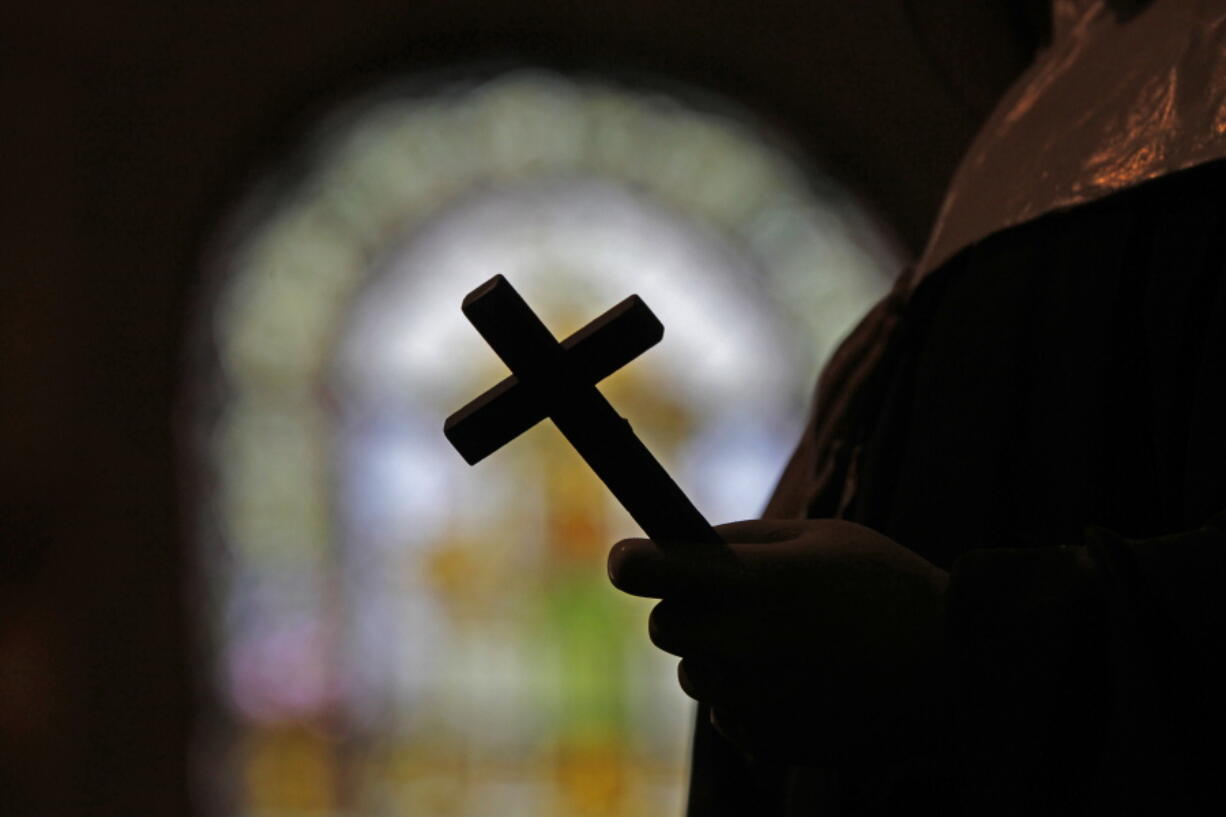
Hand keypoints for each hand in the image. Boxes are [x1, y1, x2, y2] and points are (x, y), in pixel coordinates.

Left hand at [608, 519, 951, 764]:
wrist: (958, 674)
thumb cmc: (892, 588)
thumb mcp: (825, 537)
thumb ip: (748, 539)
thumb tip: (690, 547)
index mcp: (754, 584)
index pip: (652, 573)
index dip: (631, 563)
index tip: (627, 560)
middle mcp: (743, 644)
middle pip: (664, 628)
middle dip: (684, 609)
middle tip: (729, 599)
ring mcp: (754, 699)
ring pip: (693, 674)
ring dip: (717, 655)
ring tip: (782, 641)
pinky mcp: (769, 741)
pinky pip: (728, 714)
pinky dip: (747, 697)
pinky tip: (800, 679)